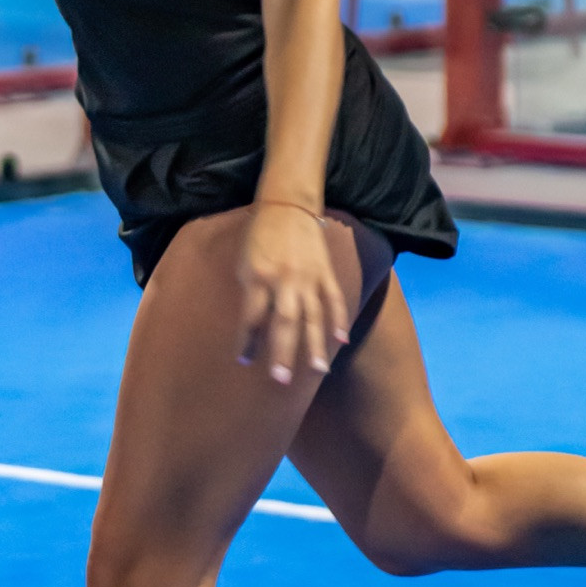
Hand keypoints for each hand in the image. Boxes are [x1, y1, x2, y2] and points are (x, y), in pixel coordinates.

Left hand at [237, 202, 349, 386]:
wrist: (287, 207)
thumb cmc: (259, 239)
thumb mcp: (244, 265)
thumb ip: (250, 296)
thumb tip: (254, 330)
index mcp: (259, 277)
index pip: (252, 317)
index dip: (247, 342)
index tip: (244, 362)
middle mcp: (284, 280)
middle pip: (284, 321)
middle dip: (283, 352)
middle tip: (280, 379)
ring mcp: (309, 277)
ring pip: (314, 316)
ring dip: (315, 345)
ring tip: (318, 371)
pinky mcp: (325, 272)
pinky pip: (333, 299)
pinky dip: (339, 320)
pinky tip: (341, 341)